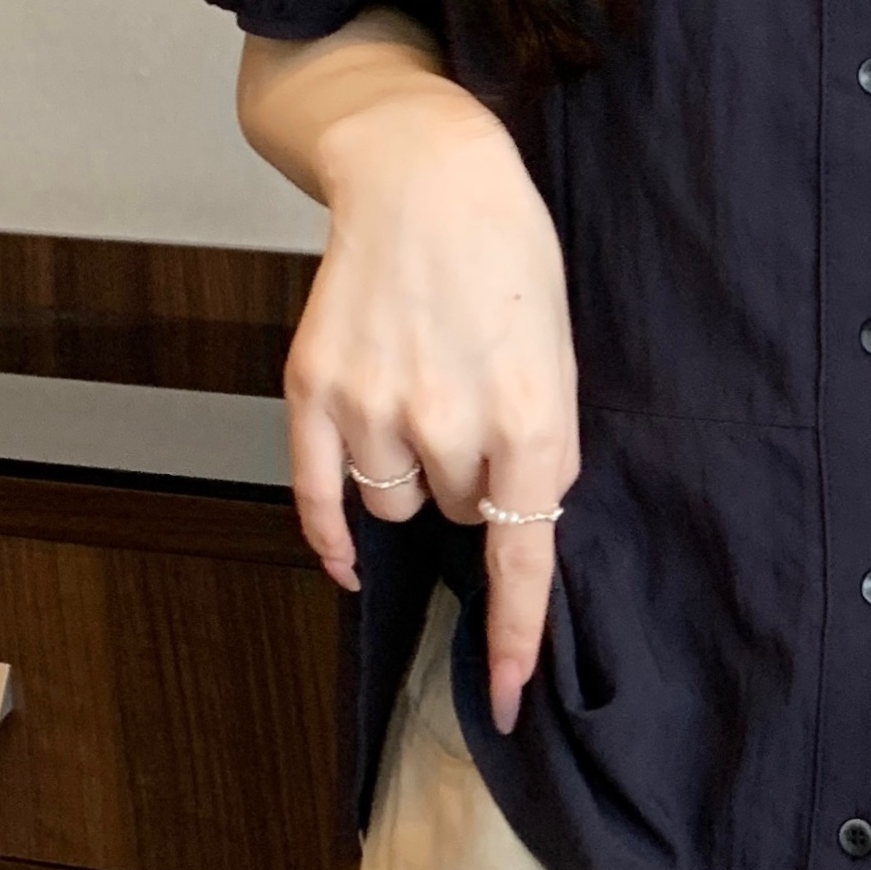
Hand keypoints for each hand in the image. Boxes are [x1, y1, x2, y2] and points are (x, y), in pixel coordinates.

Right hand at [282, 86, 578, 733]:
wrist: (424, 170)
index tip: (506, 700)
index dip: (514, 635)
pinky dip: (332, 534)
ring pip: (394, 506)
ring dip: (412, 479)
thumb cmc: (508, 256)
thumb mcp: (557, 350)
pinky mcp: (312, 388)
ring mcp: (371, 406)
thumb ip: (541, 444)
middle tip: (474, 405)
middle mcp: (447, 420)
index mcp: (529, 414)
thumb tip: (519, 527)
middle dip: (473, 486)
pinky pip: (316, 498)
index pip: (524, 554)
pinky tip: (348, 554)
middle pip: (459, 518)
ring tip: (422, 396)